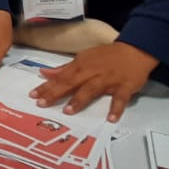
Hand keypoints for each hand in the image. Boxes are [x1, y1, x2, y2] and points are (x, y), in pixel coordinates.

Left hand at [30, 42, 158, 122]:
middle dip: (56, 93)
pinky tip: (110, 118)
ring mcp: (109, 79)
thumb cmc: (107, 56)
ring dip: (80, 100)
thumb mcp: (84, 58)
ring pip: (92, 89)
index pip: (61, 77)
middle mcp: (92, 72)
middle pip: (71, 83)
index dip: (46, 86)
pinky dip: (116, 108)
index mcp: (81, 65)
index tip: (33, 95)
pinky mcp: (125, 86)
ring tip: (68, 111)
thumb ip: (64, 68)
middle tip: (42, 104)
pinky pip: (120, 98)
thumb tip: (44, 73)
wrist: (136, 50)